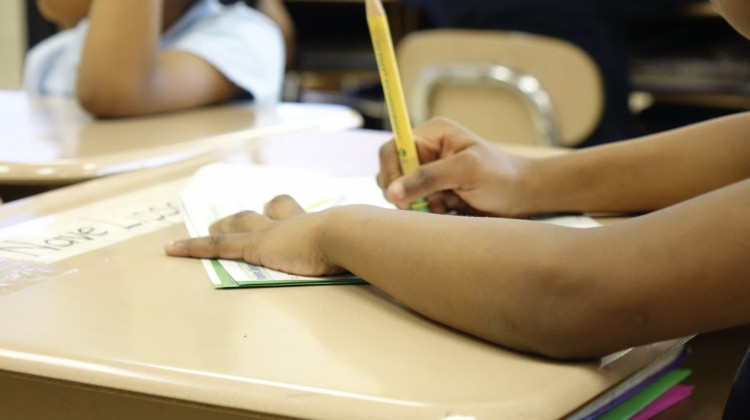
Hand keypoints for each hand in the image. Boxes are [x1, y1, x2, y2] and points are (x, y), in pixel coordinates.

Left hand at [164, 195, 343, 275]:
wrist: (345, 234)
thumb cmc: (357, 241)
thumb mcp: (359, 244)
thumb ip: (361, 248)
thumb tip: (377, 253)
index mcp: (316, 223)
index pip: (294, 212)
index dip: (283, 211)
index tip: (277, 212)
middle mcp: (292, 222)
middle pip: (269, 210)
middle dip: (253, 214)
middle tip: (235, 220)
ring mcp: (272, 232)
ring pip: (242, 223)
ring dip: (225, 226)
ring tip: (209, 229)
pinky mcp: (255, 246)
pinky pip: (218, 246)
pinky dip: (193, 247)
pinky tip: (172, 249)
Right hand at [377, 117, 532, 216]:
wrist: (524, 197)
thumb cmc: (502, 176)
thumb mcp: (466, 170)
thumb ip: (428, 178)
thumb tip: (392, 191)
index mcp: (431, 136)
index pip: (392, 149)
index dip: (390, 172)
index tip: (398, 194)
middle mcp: (426, 154)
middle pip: (391, 174)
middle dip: (405, 193)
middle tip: (428, 204)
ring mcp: (428, 176)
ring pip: (401, 195)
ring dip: (419, 205)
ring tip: (446, 206)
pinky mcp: (434, 195)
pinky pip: (415, 207)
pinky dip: (427, 214)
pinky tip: (449, 211)